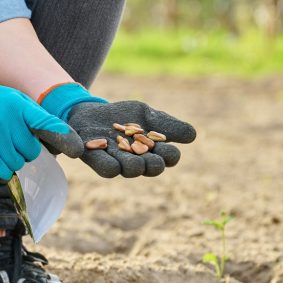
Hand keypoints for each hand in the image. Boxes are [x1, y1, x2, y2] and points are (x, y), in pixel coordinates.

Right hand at [0, 64, 83, 180]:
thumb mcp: (13, 99)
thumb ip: (34, 117)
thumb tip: (60, 142)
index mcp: (18, 105)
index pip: (46, 122)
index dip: (62, 137)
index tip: (77, 150)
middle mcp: (6, 120)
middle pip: (31, 152)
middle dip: (24, 150)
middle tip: (10, 139)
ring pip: (16, 164)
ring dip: (10, 160)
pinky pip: (1, 173)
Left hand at [39, 83, 195, 177]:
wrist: (90, 112)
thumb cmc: (123, 116)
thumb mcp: (146, 115)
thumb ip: (167, 124)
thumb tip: (192, 135)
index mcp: (152, 151)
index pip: (169, 157)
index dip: (170, 154)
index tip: (168, 147)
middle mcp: (136, 160)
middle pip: (152, 168)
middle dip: (154, 163)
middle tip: (153, 157)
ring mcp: (115, 160)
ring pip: (130, 170)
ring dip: (134, 165)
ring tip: (134, 160)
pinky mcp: (94, 158)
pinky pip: (105, 167)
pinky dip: (107, 163)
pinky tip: (108, 151)